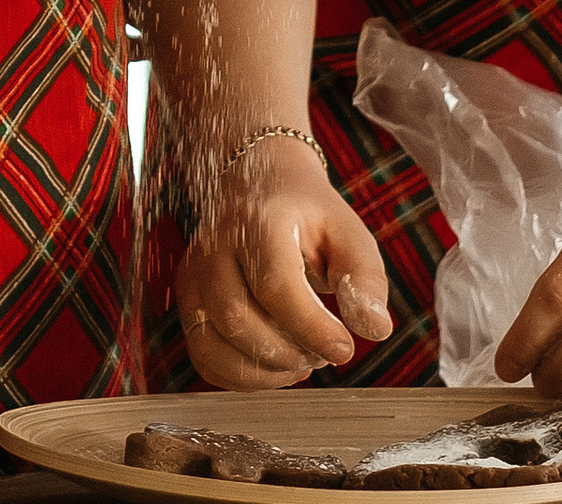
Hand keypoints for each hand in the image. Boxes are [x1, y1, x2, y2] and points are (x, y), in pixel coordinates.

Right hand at [178, 137, 391, 387]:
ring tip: (300, 359)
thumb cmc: (309, 215)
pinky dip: (239, 377)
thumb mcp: (349, 234)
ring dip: (262, 371)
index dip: (311, 328)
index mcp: (259, 221)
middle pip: (236, 319)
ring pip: (211, 344)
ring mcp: (195, 273)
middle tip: (321, 352)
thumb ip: (364, 280)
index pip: (275, 285)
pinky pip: (203, 356)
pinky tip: (274, 364)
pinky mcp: (187, 298)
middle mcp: (215, 245)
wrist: (261, 184)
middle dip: (287, 352)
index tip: (344, 348)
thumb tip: (374, 329)